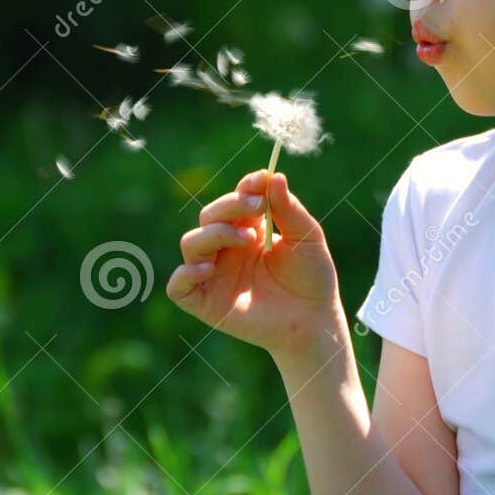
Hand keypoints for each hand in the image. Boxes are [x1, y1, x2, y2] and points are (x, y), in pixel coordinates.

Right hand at [166, 169, 342, 359]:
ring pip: (190, 243)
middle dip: (229, 206)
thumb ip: (288, 208)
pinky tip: (207, 269)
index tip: (261, 182)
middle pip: (208, 216)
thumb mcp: (307, 237)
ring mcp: (215, 275)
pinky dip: (185, 274)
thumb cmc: (312, 278)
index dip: (243, 189)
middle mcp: (227, 250)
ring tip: (248, 238)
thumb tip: (272, 174)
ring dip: (214, 233)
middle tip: (258, 208)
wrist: (315, 320)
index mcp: (248, 230)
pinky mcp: (207, 302)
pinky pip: (178, 287)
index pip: (233, 201)